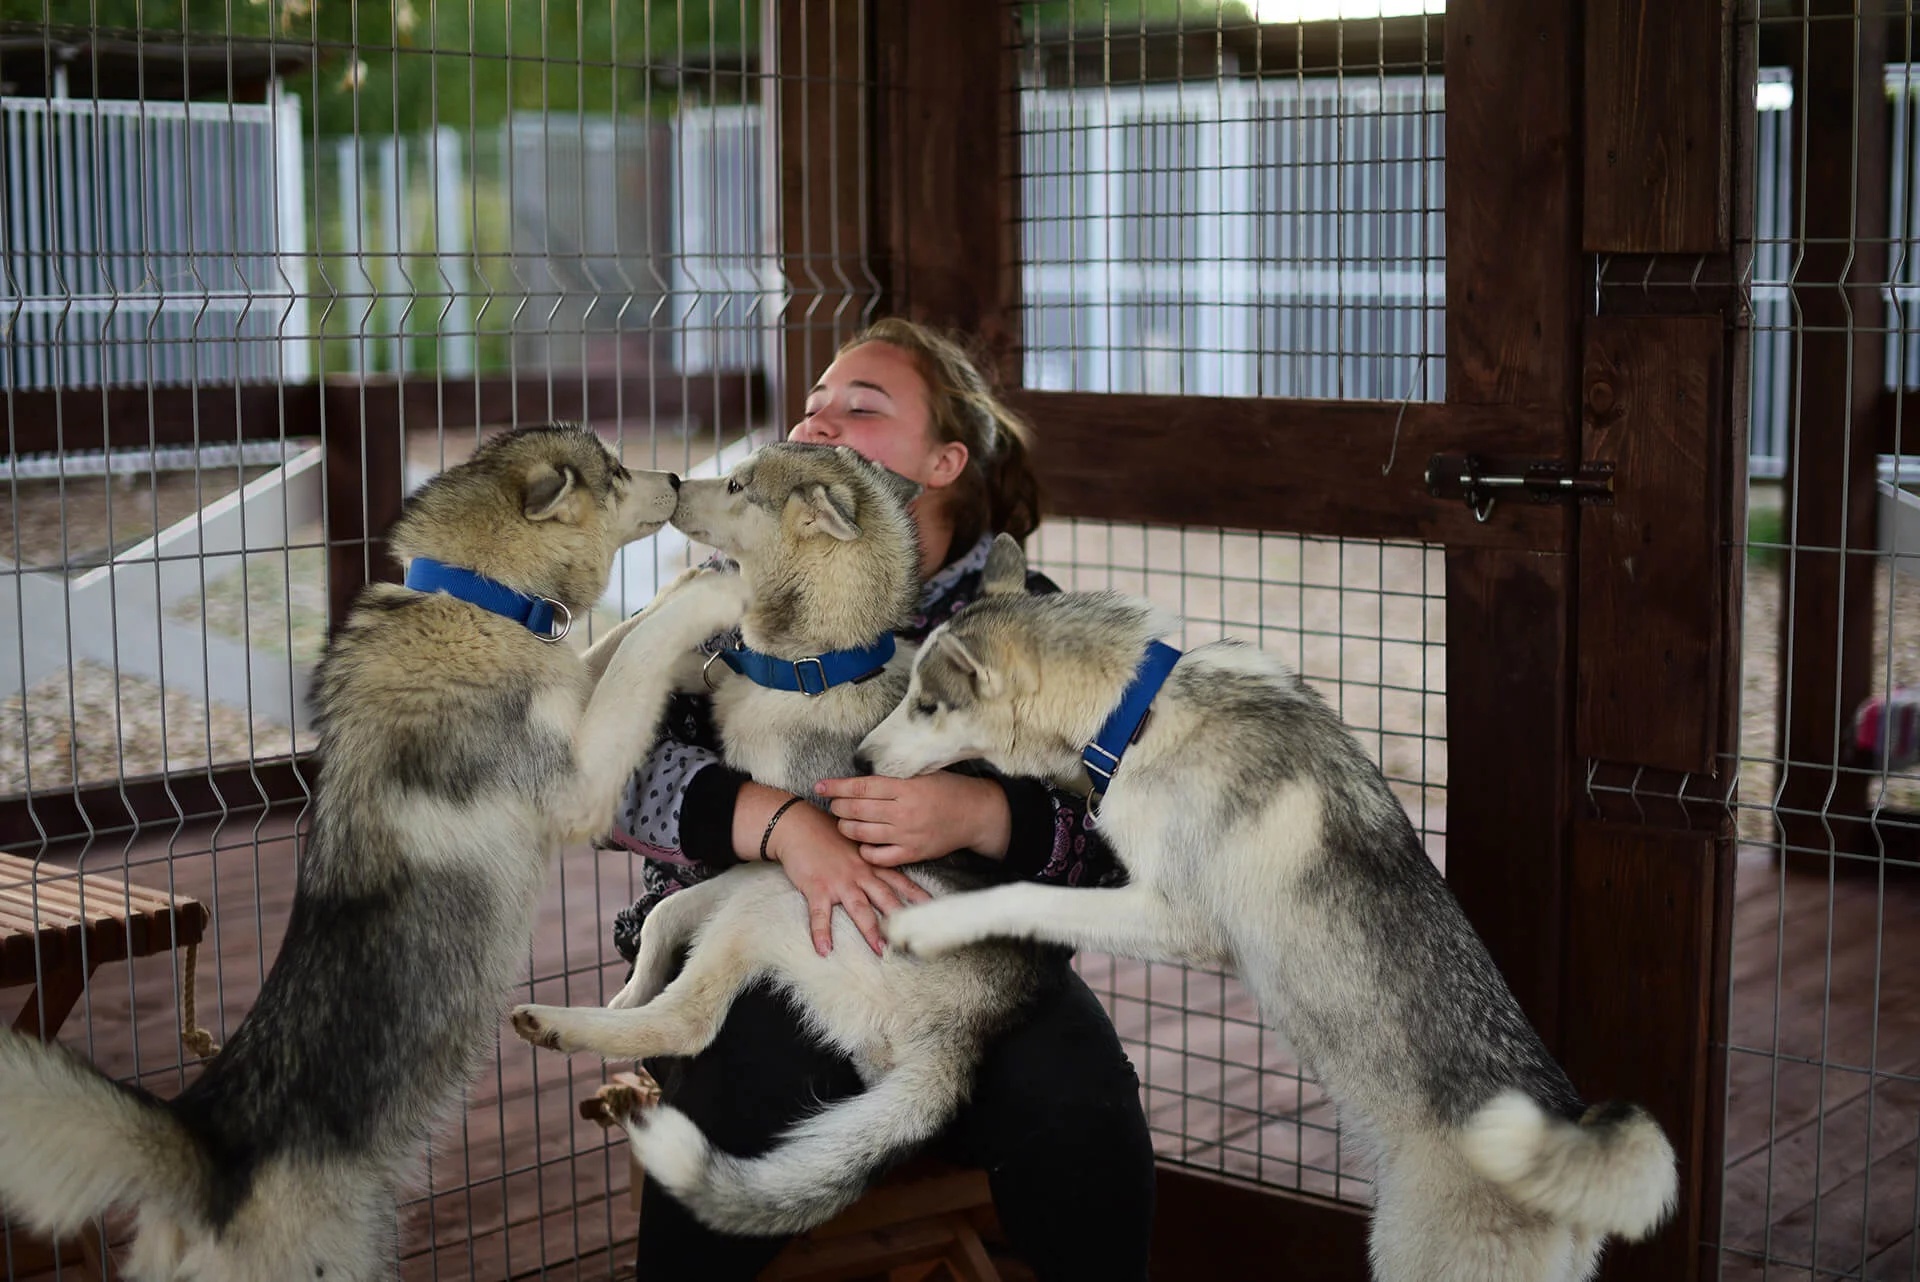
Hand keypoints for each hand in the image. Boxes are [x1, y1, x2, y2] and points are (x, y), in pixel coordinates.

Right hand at [768, 801, 931, 955]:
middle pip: (885, 898)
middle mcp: (860, 874)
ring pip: (859, 908)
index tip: (935, 910)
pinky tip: (824, 950)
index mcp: (871, 865)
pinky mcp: (817, 887)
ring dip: (870, 930)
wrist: (798, 824)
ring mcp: (839, 881)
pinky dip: (821, 933)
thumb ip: (872, 860)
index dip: (918, 897)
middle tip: (915, 937)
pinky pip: (819, 914)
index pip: (900, 882)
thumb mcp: (856, 845)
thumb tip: (886, 874)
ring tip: (880, 950)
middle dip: (901, 919)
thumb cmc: (827, 835)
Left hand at [814, 772, 1011, 865]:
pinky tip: (862, 844)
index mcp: (905, 787)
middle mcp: (904, 812)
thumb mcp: (921, 774)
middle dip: (838, 807)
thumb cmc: (946, 789)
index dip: (836, 787)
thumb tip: (857, 779)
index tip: (820, 786)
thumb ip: (892, 778)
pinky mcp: (913, 853)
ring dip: (846, 828)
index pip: (861, 787)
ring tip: (843, 822)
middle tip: (832, 805)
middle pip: (857, 810)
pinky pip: (879, 857)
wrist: (975, 814)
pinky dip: (865, 851)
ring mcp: (908, 835)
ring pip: (863, 834)